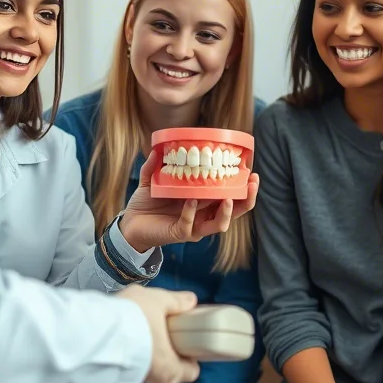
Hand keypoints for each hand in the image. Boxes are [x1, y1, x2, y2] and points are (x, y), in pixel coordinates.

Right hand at [116, 284, 200, 382]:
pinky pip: (137, 365)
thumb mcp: (159, 301)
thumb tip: (190, 300)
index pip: (192, 370)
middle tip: (165, 330)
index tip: (186, 336)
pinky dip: (138, 353)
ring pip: (154, 368)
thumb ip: (177, 302)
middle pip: (173, 370)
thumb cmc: (133, 319)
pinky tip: (131, 334)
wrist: (92, 330)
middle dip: (171, 351)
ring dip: (153, 352)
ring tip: (146, 329)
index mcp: (173, 369)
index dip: (191, 353)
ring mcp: (138, 379)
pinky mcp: (120, 374)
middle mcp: (157, 381)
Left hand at [119, 148, 260, 251]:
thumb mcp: (152, 181)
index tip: (251, 171)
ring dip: (227, 212)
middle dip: (247, 198)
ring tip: (229, 198)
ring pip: (220, 224)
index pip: (230, 195)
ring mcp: (194, 226)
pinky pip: (190, 225)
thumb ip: (154, 166)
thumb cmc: (146, 204)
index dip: (243, 186)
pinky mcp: (180, 234)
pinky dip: (191, 213)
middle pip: (234, 211)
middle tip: (252, 182)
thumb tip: (157, 149)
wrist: (129, 225)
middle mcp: (204, 215)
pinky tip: (191, 201)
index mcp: (203, 201)